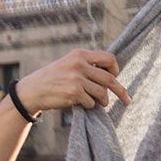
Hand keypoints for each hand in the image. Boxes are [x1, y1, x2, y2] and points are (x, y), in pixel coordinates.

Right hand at [15, 49, 130, 112]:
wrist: (33, 90)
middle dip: (120, 91)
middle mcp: (79, 64)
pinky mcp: (73, 92)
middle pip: (110, 79)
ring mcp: (76, 78)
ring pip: (102, 93)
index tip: (117, 77)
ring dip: (103, 101)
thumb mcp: (70, 64)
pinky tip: (79, 103)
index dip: (116, 69)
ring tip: (97, 102)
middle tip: (127, 100)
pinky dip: (89, 106)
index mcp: (80, 54)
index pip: (109, 58)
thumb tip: (113, 75)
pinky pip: (91, 102)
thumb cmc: (55, 79)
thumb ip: (88, 66)